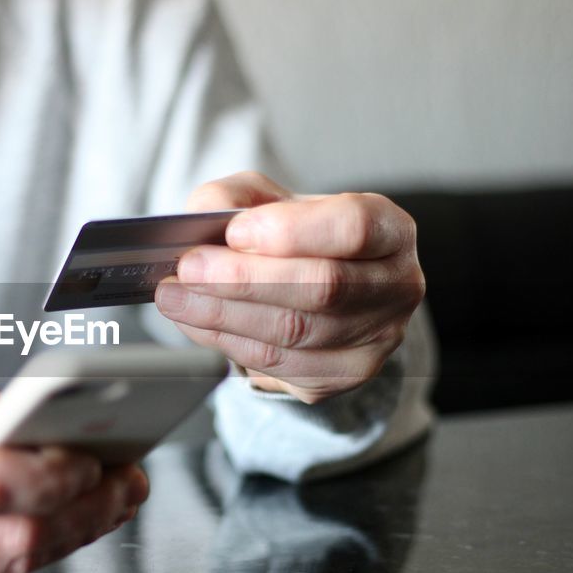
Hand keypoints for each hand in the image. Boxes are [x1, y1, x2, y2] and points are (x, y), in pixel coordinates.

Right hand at [0, 349, 148, 572]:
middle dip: (91, 510)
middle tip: (129, 479)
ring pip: (11, 568)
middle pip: (18, 540)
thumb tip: (45, 427)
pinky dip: (27, 552)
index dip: (57, 475)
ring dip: (72, 535)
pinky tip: (53, 522)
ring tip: (108, 498)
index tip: (95, 454)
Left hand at [155, 172, 424, 403]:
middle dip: (245, 279)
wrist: (317, 289)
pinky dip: (228, 342)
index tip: (235, 231)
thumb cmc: (295, 238)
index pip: (354, 227)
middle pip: (323, 287)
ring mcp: (376, 339)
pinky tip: (197, 323)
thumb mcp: (269, 201)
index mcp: (390, 230)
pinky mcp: (344, 375)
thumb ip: (237, 197)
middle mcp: (396, 286)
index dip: (293, 231)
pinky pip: (279, 364)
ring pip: (295, 332)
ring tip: (176, 296)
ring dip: (224, 315)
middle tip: (189, 268)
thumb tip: (209, 215)